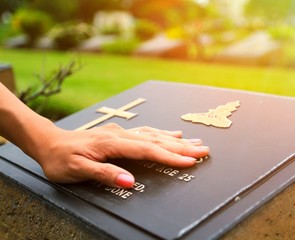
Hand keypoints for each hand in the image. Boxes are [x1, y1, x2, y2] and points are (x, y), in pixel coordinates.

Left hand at [36, 123, 208, 187]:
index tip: (189, 162)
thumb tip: (130, 180)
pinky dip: (162, 134)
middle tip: (203, 151)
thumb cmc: (61, 158)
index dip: (170, 156)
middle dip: (182, 147)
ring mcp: (121, 133)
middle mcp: (120, 135)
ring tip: (195, 142)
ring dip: (176, 140)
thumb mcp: (77, 170)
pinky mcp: (119, 134)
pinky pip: (146, 132)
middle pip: (157, 140)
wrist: (49, 143)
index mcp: (112, 143)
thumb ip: (105, 174)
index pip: (148, 150)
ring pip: (154, 135)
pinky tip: (172, 134)